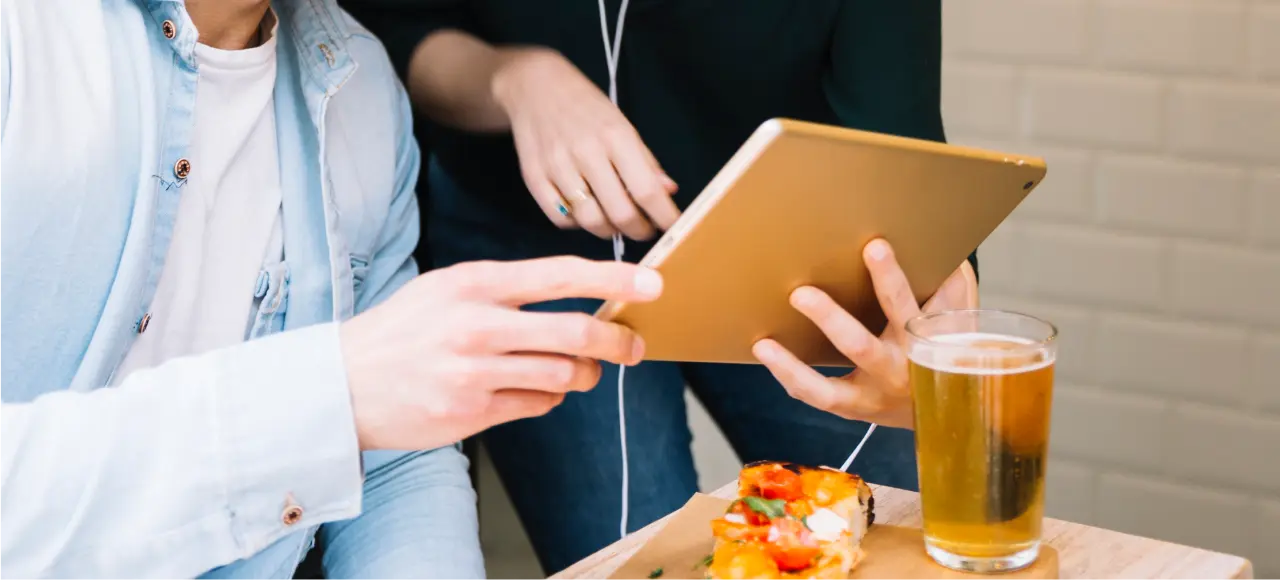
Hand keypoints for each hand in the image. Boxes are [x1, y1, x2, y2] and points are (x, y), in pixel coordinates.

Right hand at [339, 256, 663, 450]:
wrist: (342, 383)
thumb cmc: (404, 331)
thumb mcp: (447, 290)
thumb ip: (507, 290)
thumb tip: (579, 297)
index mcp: (474, 284)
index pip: (559, 275)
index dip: (614, 277)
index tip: (653, 282)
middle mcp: (476, 325)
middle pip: (575, 332)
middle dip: (617, 340)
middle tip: (633, 346)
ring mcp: (474, 373)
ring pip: (563, 375)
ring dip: (583, 374)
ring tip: (577, 370)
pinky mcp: (471, 413)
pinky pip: (538, 405)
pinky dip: (547, 399)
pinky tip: (528, 390)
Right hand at [492, 48, 679, 240]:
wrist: (535, 87)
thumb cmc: (586, 107)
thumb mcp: (623, 125)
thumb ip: (645, 161)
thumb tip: (668, 193)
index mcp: (615, 137)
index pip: (646, 190)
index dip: (664, 217)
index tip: (673, 229)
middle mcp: (586, 153)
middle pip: (620, 213)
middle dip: (638, 230)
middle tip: (644, 230)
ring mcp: (557, 167)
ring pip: (590, 221)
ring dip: (610, 231)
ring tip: (616, 223)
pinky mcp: (534, 178)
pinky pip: (561, 219)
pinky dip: (578, 225)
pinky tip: (586, 213)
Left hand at [751, 240, 977, 428]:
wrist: (956, 408)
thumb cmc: (952, 344)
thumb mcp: (961, 312)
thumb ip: (950, 279)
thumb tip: (934, 239)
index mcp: (924, 342)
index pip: (905, 306)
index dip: (890, 278)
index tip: (873, 247)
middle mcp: (897, 372)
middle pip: (861, 347)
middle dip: (829, 319)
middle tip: (801, 293)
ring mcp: (874, 396)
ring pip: (828, 389)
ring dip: (792, 366)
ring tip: (764, 344)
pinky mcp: (855, 408)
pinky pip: (818, 398)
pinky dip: (791, 378)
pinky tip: (768, 353)